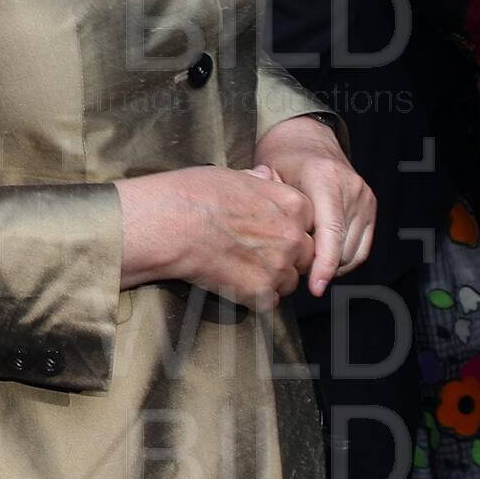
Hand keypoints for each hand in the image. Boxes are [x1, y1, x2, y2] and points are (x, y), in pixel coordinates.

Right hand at [116, 163, 315, 311]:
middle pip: (305, 255)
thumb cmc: (193, 194)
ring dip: (272, 279)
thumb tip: (264, 177)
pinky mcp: (259, 293)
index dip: (290, 228)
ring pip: (289, 282)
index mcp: (292, 204)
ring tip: (241, 268)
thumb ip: (259, 182)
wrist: (169, 224)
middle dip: (287, 256)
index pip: (310, 223)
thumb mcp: (233, 175)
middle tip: (255, 252)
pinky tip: (233, 282)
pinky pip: (269, 302)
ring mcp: (278, 267)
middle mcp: (292, 237)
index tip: (272, 231)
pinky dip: (254, 297)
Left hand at [255, 114, 374, 294]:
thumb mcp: (270, 176)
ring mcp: (364, 197)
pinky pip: (362, 247)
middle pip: (343, 247)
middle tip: (295, 271)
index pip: (330, 231)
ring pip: (354, 252)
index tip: (315, 287)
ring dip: (332, 266)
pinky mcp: (370, 206)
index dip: (323, 264)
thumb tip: (267, 243)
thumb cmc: (283, 158)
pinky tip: (324, 259)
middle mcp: (350, 188)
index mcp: (324, 178)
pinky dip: (344, 259)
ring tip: (306, 263)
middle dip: (321, 267)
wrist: (306, 138)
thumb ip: (271, 206)